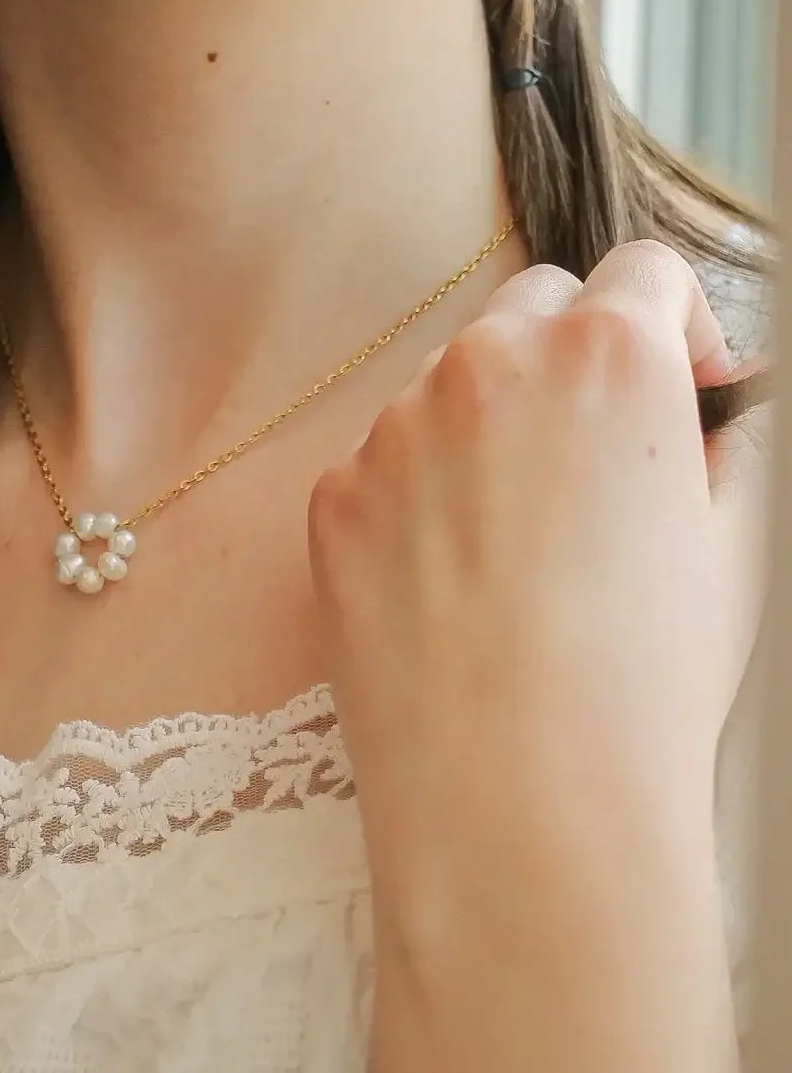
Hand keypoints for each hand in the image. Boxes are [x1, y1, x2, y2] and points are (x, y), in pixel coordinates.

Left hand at [308, 239, 771, 892]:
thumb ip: (722, 445)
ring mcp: (396, 432)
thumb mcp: (738, 544)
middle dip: (573, 359)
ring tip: (525, 547)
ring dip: (488, 428)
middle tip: (601, 459)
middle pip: (533, 308)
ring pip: (447, 386)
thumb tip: (708, 418)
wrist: (521, 797)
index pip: (643, 275)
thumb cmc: (645, 683)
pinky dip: (420, 501)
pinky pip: (384, 466)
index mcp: (608, 355)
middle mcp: (488, 367)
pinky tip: (457, 589)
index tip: (687, 391)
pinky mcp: (335, 502)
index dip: (678, 330)